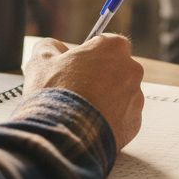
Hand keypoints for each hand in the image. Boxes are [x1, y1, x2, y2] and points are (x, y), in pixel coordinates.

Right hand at [22, 35, 143, 152]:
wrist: (63, 135)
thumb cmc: (54, 93)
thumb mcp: (41, 60)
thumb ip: (50, 47)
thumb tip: (53, 48)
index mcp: (113, 48)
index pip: (108, 43)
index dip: (92, 54)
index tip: (78, 65)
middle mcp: (132, 70)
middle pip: (117, 70)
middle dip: (101, 78)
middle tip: (77, 90)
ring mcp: (136, 99)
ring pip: (121, 96)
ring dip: (105, 101)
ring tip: (81, 112)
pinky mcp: (135, 124)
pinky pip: (122, 119)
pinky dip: (108, 122)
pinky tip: (89, 126)